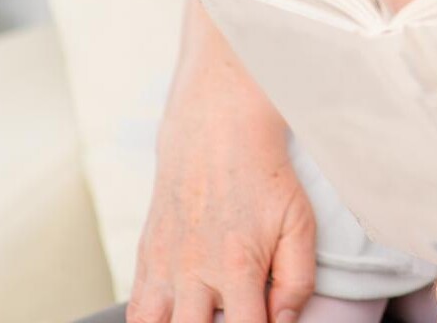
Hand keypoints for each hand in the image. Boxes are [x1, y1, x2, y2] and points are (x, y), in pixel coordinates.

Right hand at [127, 59, 315, 322]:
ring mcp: (164, 268)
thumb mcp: (299, 222)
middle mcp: (193, 273)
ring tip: (203, 314)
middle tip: (236, 313)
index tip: (264, 322)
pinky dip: (153, 322)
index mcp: (237, 267)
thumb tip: (284, 320)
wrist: (217, 132)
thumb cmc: (264, 178)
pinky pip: (137, 313)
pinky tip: (176, 316)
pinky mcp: (146, 260)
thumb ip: (297, 278)